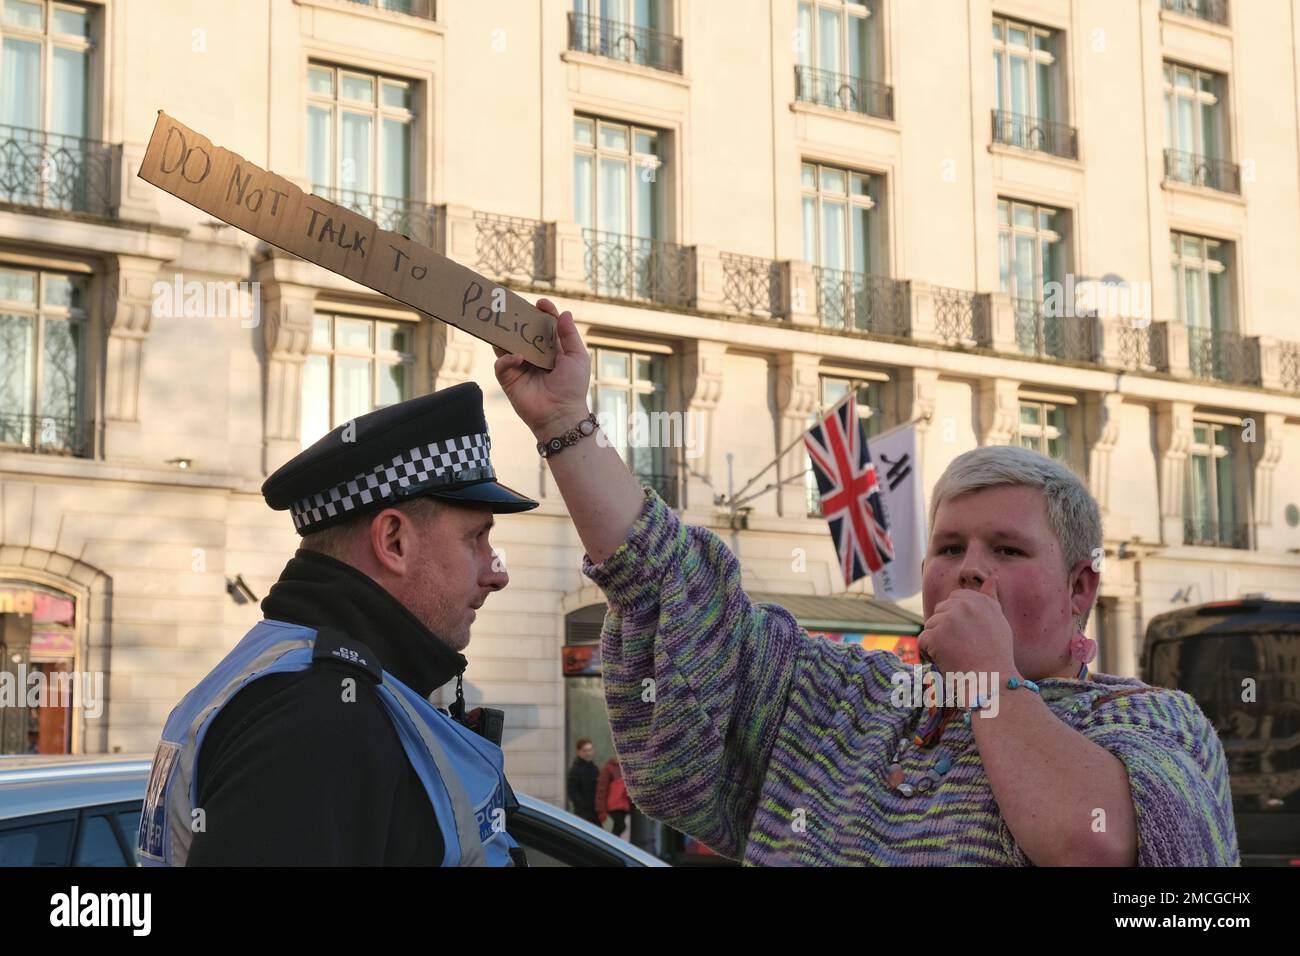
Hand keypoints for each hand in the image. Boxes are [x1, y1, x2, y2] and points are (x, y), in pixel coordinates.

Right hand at [493, 298, 591, 437]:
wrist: (561, 414)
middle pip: (523, 332)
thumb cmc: (573, 387)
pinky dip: (507, 358)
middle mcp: (534, 356)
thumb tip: (563, 313)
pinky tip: (519, 358)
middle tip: (512, 307)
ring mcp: (520, 367)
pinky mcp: (509, 379)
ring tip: (503, 323)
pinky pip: (501, 364)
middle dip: (517, 319)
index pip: (544, 326)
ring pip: (507, 345)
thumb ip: (569, 335)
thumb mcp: (577, 358)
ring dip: (505, 334)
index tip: (540, 303)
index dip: (543, 313)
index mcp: (552, 350)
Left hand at [917, 575, 1016, 677]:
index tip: (966, 635)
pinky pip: (922, 641)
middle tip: (962, 648)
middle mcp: (964, 605)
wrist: (992, 681)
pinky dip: (929, 653)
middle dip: (944, 629)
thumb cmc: (996, 656)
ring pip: (930, 626)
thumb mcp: (998, 622)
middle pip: (940, 611)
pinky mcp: (935, 634)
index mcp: (980, 600)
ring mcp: (949, 619)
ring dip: (937, 642)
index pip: (955, 598)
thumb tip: (992, 578)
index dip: (956, 618)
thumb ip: (990, 599)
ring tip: (956, 656)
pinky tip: (946, 661)